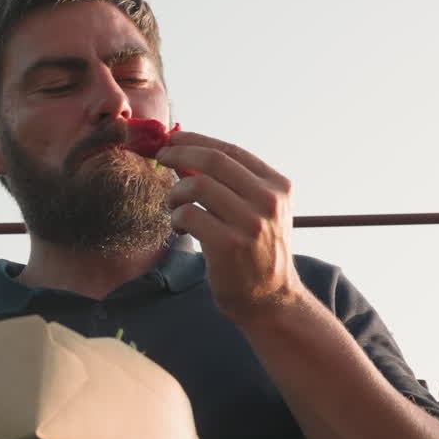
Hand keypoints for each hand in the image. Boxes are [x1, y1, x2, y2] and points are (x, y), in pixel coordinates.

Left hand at [156, 131, 306, 324]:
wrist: (270, 300)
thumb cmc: (256, 252)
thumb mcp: (254, 211)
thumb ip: (226, 183)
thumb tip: (184, 153)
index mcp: (278, 186)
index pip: (231, 151)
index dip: (197, 140)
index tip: (173, 139)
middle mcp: (269, 201)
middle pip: (213, 160)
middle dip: (179, 153)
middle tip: (160, 157)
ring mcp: (251, 223)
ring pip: (197, 185)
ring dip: (176, 192)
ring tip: (175, 206)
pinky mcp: (229, 244)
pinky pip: (189, 214)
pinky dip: (176, 217)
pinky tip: (180, 227)